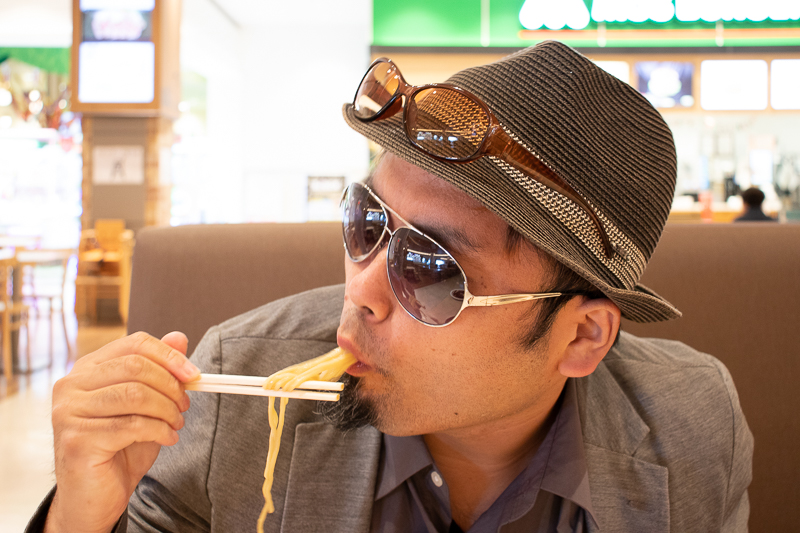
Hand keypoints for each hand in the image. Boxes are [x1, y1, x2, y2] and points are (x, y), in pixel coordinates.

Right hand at [45, 331, 199, 532]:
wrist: (95, 496)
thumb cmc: (120, 448)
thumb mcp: (147, 405)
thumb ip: (159, 371)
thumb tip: (179, 337)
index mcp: (88, 369)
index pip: (134, 344)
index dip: (169, 355)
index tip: (193, 374)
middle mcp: (71, 386)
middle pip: (136, 367)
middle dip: (170, 386)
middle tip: (184, 405)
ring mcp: (68, 412)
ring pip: (135, 395)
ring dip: (167, 410)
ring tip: (176, 423)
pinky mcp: (76, 439)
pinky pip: (132, 425)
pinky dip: (160, 430)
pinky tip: (168, 438)